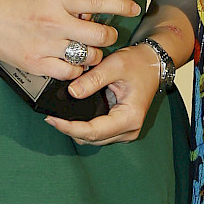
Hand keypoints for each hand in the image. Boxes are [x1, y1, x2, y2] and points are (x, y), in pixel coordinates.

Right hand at [0, 0, 139, 77]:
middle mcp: (54, 22)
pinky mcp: (37, 64)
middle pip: (100, 35)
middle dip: (108, 37)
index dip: (121, 5)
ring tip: (87, 52)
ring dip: (94, 56)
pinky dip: (76, 70)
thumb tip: (93, 11)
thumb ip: (69, 2)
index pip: (98, 1)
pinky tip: (72, 64)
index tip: (134, 9)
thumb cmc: (13, 3)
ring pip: (88, 57)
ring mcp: (46, 45)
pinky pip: (70, 73)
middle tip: (105, 37)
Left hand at [46, 40, 166, 145]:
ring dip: (75, 130)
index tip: (52, 119)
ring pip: (93, 139)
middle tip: (50, 117)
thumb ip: (92, 79)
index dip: (70, 128)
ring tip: (59, 116)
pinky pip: (97, 134)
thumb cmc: (138, 64)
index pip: (94, 131)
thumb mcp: (114, 65)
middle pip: (92, 138)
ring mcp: (125, 131)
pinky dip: (83, 127)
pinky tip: (72, 117)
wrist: (152, 64)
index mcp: (130, 117)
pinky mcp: (120, 128)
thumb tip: (71, 92)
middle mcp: (129, 129)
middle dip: (69, 129)